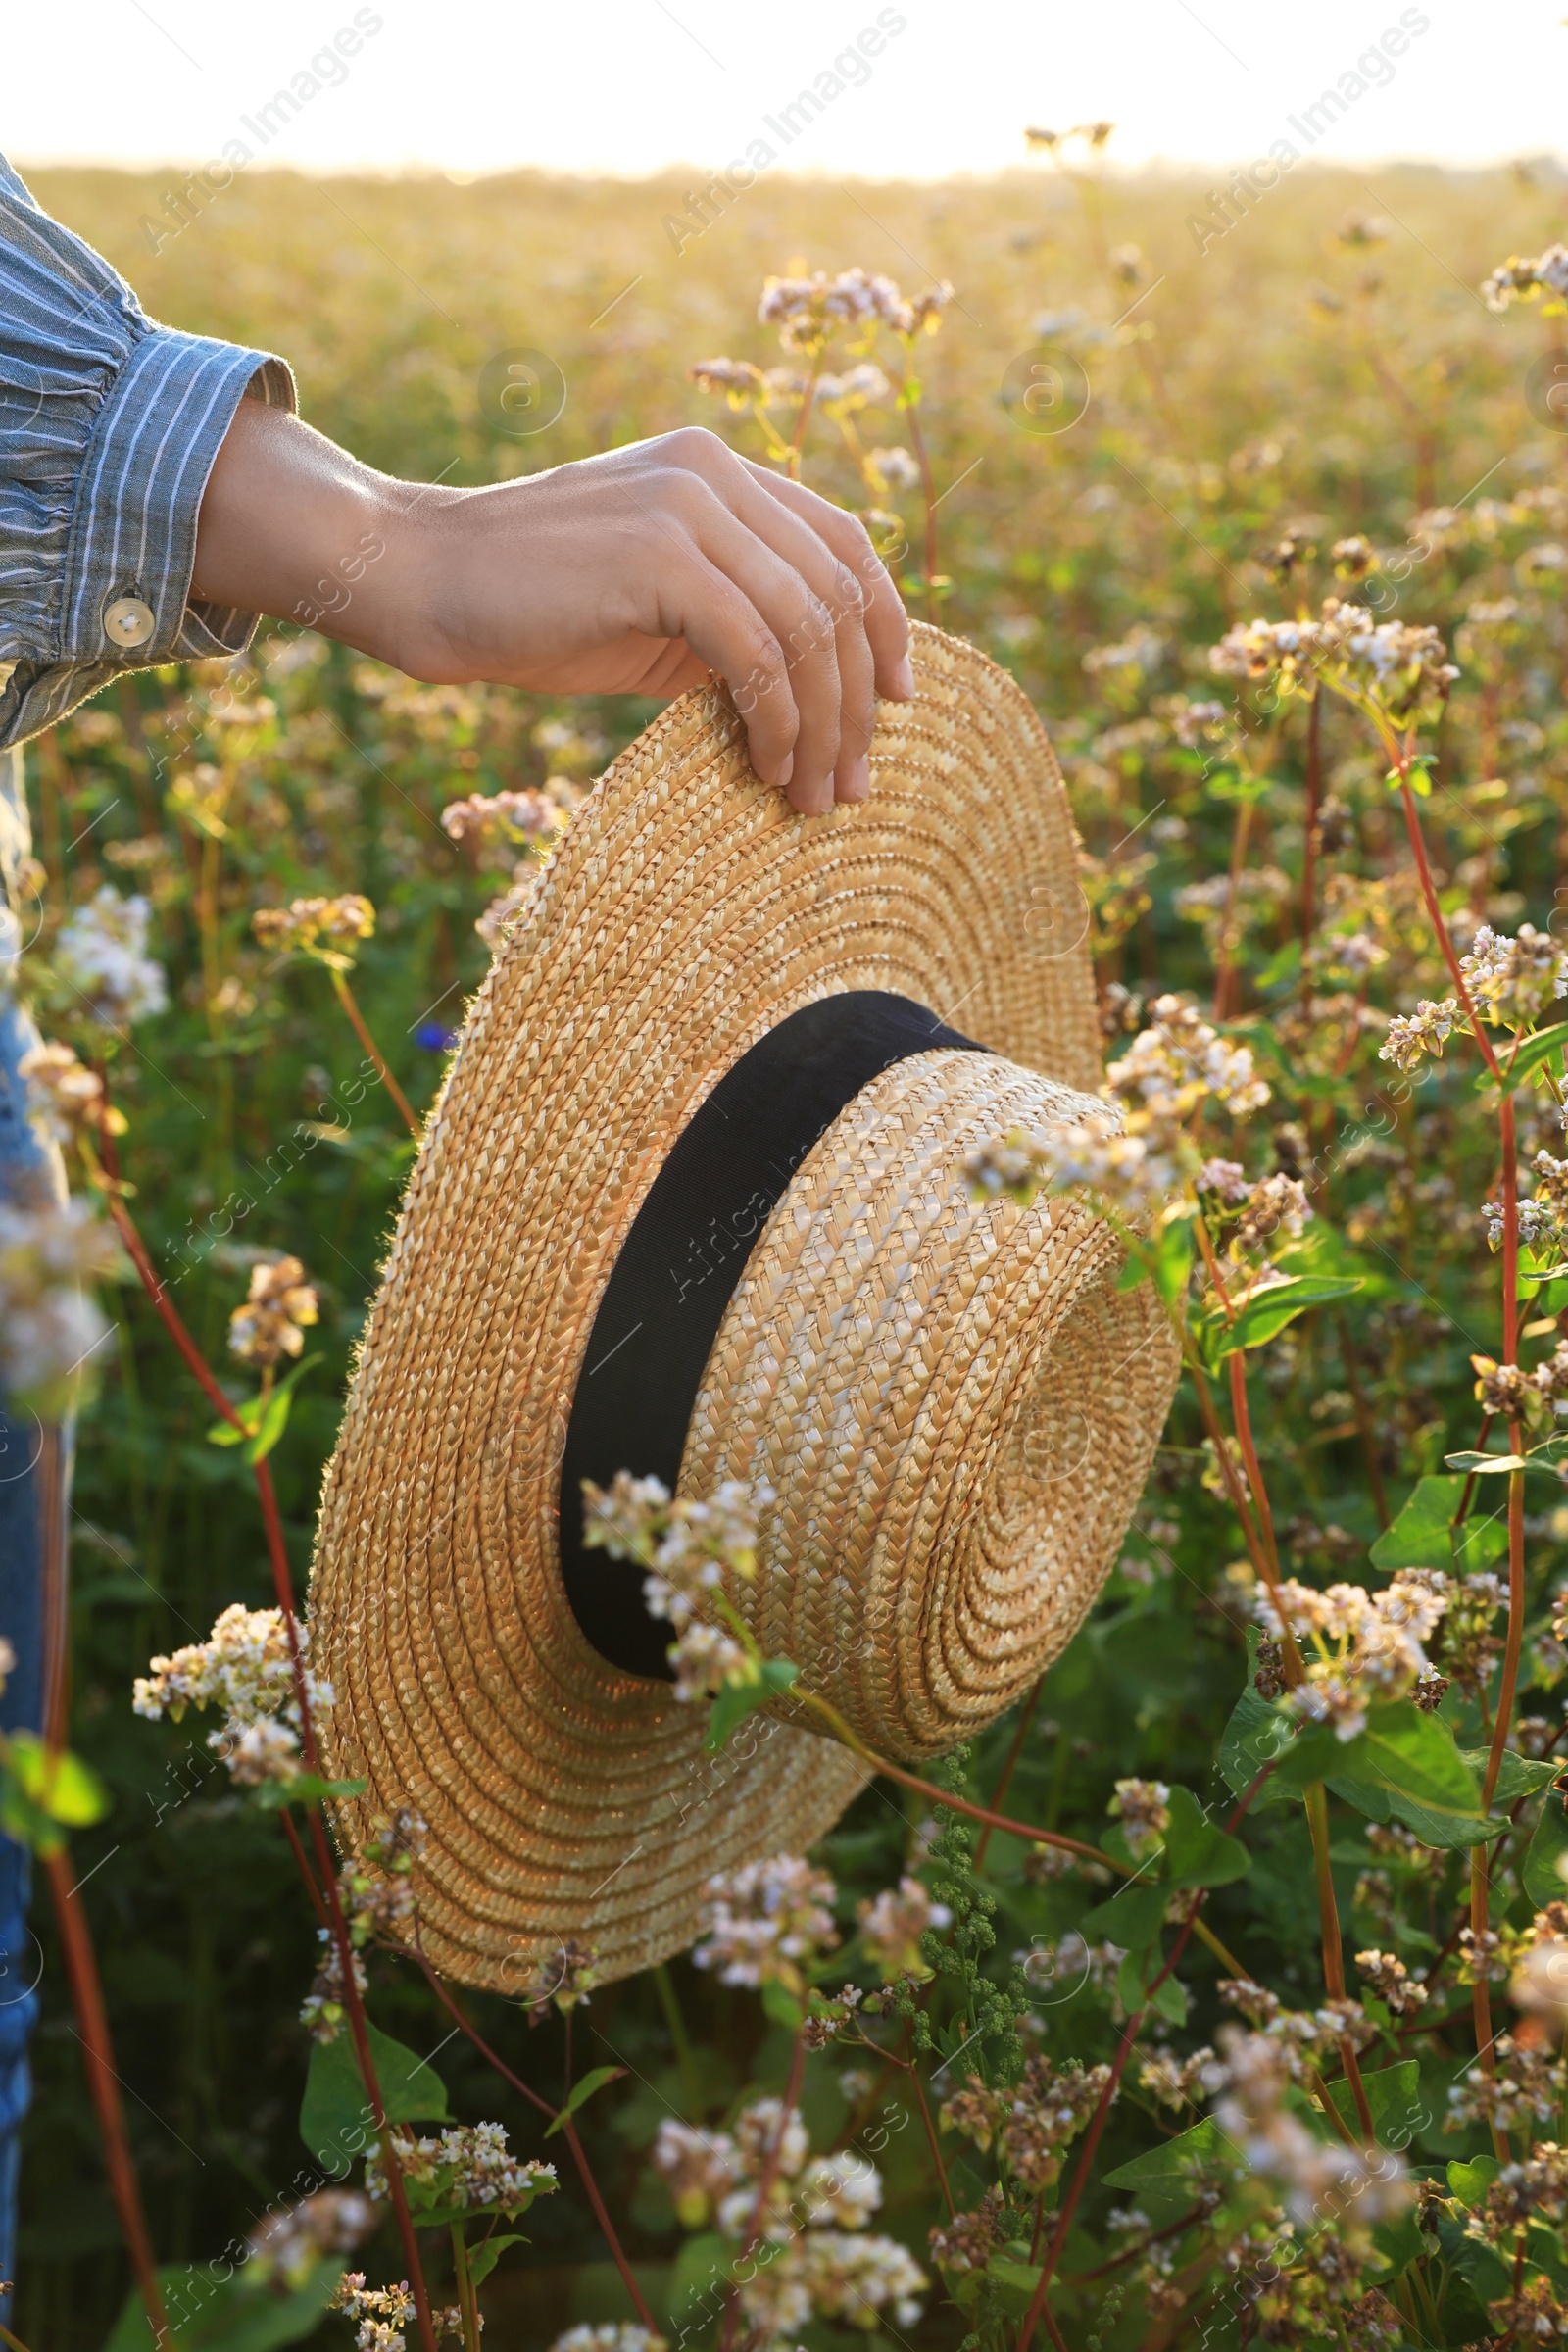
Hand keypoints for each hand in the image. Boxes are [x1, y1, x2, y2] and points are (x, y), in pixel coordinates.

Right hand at [193, 406, 913, 814]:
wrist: (420, 580)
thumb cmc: (530, 610)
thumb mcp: (655, 611)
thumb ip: (734, 625)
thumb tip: (817, 694)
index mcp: (719, 471)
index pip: (844, 542)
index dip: (886, 624)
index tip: (898, 703)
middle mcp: (715, 472)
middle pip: (839, 590)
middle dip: (860, 699)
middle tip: (854, 782)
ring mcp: (689, 505)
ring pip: (807, 627)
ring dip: (824, 726)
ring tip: (815, 795)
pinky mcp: (661, 555)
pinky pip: (757, 652)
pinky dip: (777, 721)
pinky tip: (768, 768)